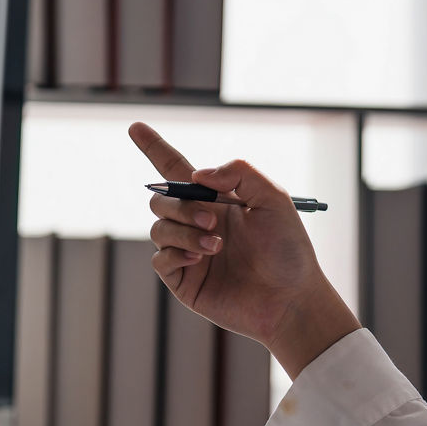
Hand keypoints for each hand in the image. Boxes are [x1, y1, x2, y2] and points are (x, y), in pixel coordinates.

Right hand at [130, 122, 359, 376]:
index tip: (135, 127)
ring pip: (159, 228)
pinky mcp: (184, 280)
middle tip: (213, 219)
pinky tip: (200, 258)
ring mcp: (188, 252)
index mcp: (217, 200)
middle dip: (181, 204)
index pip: (176, 169)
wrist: (291, 298)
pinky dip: (175, 252)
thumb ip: (239, 173)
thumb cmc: (288, 249)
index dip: (155, 148)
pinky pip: (160, 259)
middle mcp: (198, 223)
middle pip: (162, 199)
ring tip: (216, 245)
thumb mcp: (274, 198)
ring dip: (184, 231)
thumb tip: (196, 175)